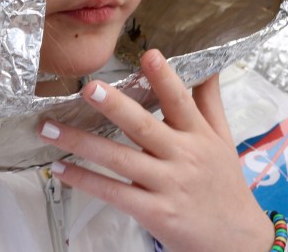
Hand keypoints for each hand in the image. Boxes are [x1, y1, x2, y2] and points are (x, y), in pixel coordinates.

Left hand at [37, 49, 274, 251]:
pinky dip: (85, 181)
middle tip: (89, 88)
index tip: (148, 55)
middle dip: (116, 106)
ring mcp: (167, 185)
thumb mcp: (223, 140)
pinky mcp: (155, 212)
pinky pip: (114, 193)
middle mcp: (183, 157)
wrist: (238, 241)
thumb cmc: (225, 186)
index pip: (180, 101)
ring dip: (81, 143)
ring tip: (49, 128)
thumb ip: (210, 102)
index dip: (164, 78)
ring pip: (120, 160)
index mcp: (198, 135)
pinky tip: (61, 169)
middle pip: (144, 127)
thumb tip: (209, 64)